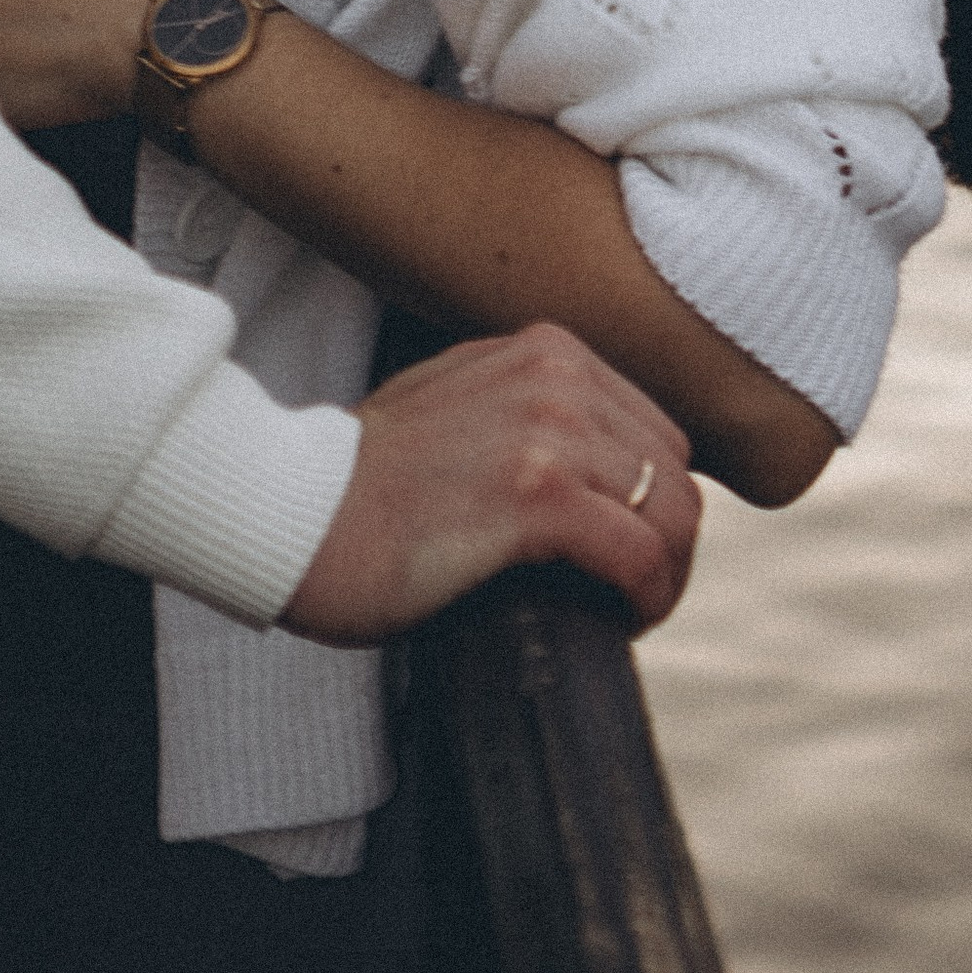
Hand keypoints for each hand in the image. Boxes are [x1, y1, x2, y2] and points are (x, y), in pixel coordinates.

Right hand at [283, 325, 698, 645]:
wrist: (295, 515)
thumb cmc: (365, 483)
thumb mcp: (459, 405)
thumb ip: (526, 410)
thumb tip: (596, 467)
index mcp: (544, 350)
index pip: (656, 430)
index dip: (655, 501)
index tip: (628, 552)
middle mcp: (556, 375)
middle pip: (676, 472)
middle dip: (669, 540)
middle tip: (633, 595)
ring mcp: (549, 430)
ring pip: (675, 513)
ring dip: (667, 576)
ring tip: (631, 613)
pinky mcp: (537, 496)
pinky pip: (640, 554)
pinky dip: (646, 598)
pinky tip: (620, 622)